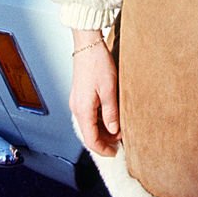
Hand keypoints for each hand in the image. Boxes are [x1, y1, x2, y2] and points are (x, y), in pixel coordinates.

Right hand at [69, 30, 120, 156]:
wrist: (87, 44)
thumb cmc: (97, 63)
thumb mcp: (109, 89)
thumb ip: (111, 112)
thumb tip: (114, 130)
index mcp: (83, 110)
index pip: (91, 139)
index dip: (103, 149)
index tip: (115, 152)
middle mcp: (76, 107)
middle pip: (88, 133)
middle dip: (104, 140)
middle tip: (121, 140)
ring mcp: (76, 101)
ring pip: (88, 124)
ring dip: (102, 130)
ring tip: (118, 128)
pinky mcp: (79, 94)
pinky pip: (88, 114)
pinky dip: (98, 120)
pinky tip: (109, 116)